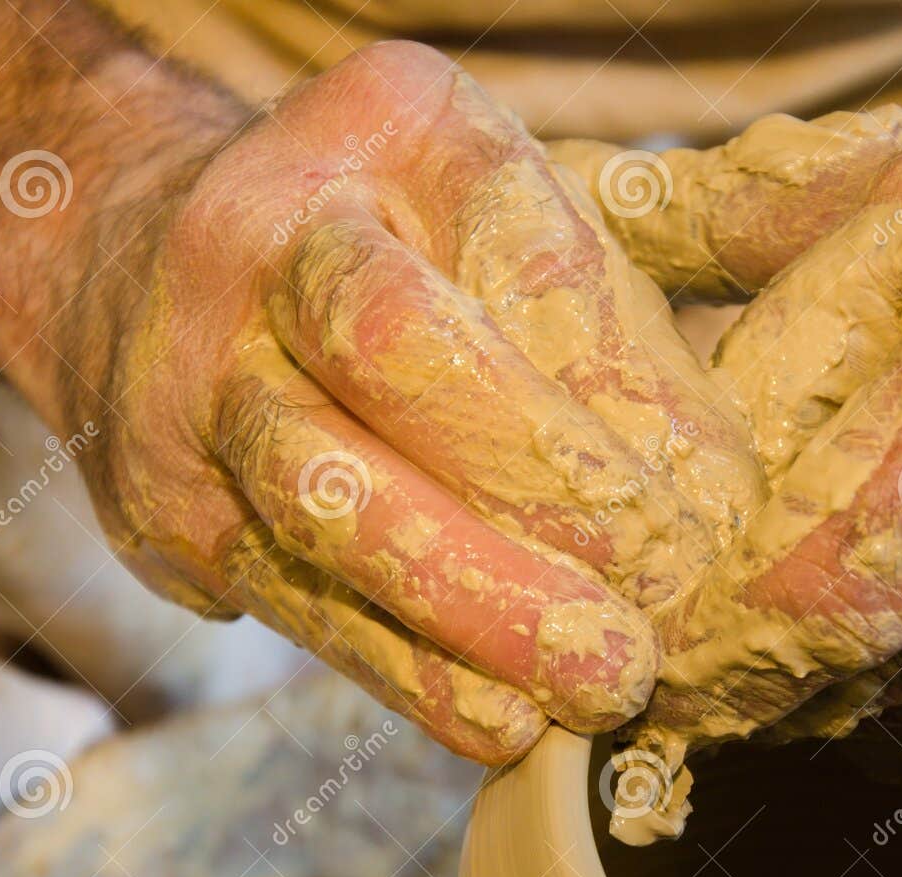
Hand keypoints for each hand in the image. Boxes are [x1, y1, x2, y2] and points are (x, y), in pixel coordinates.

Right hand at [0, 26, 762, 761]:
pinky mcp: (171, 507)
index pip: (527, 259)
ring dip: (480, 607)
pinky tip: (506, 721)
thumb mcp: (522, 215)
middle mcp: (272, 232)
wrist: (151, 274)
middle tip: (667, 591)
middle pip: (399, 350)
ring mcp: (200, 370)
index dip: (630, 388)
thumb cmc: (408, 255)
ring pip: (330, 494)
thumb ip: (641, 281)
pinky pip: (299, 602)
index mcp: (396, 130)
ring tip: (602, 682)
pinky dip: (412, 674)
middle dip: (546, 486)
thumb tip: (750, 414)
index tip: (720, 496)